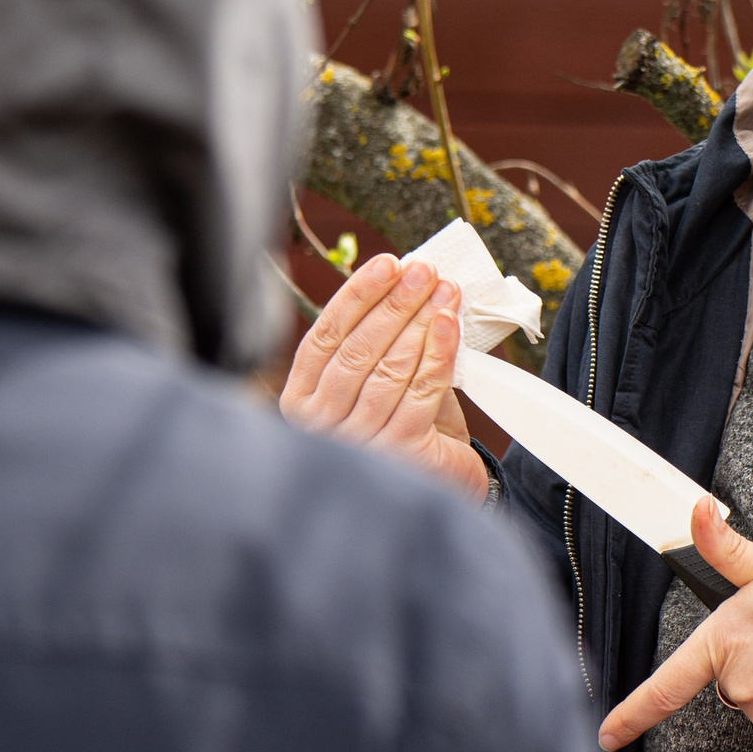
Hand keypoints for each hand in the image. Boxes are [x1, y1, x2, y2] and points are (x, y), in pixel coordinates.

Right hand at [280, 254, 487, 500]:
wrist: (438, 487)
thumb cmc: (404, 426)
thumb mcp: (377, 382)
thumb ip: (378, 341)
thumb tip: (404, 280)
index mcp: (302, 402)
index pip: (325, 337)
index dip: (357, 295)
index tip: (387, 264)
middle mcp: (322, 425)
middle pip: (357, 349)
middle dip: (394, 302)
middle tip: (423, 272)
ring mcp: (358, 442)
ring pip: (389, 367)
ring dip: (421, 321)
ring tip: (444, 291)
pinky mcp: (400, 453)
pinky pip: (422, 390)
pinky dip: (439, 352)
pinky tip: (450, 325)